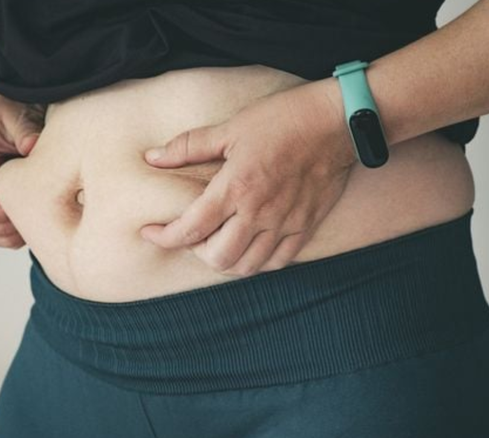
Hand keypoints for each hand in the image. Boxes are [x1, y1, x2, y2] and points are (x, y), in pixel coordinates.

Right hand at [0, 93, 45, 247]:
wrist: (23, 100)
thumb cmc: (16, 106)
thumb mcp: (18, 113)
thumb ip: (24, 129)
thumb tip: (31, 147)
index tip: (16, 210)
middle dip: (0, 230)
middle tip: (29, 222)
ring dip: (8, 235)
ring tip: (34, 223)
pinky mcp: (4, 198)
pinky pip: (2, 229)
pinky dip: (17, 232)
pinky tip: (37, 219)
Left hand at [139, 78, 355, 276]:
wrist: (337, 122)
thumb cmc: (282, 120)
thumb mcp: (230, 128)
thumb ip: (188, 146)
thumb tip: (152, 157)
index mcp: (235, 188)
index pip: (190, 229)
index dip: (164, 237)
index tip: (151, 232)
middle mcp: (259, 213)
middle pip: (218, 258)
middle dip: (196, 252)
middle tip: (192, 235)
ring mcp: (285, 223)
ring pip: (248, 266)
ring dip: (226, 261)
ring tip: (218, 243)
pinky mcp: (306, 226)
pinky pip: (278, 261)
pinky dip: (258, 261)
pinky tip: (250, 245)